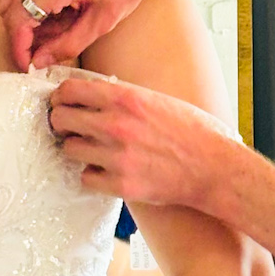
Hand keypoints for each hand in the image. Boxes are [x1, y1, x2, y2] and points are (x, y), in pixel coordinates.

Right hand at [0, 0, 180, 69]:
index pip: (18, 22)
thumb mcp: (104, 20)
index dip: (19, 49)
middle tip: (46, 49)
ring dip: (26, 20)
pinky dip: (32, 4)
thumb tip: (41, 61)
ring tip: (57, 29)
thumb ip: (69, 44)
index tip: (29, 66)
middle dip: (21, 36)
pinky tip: (60, 12)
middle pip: (8, 10)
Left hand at [49, 74, 231, 211]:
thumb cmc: (191, 132)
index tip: (61, 103)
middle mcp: (116, 125)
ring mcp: (117, 157)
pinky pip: (85, 178)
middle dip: (61, 123)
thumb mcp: (156, 99)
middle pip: (60, 119)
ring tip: (94, 151)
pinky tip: (106, 171)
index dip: (61, 97)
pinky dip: (93, 175)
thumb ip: (122, 97)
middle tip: (70, 128)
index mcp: (125, 99)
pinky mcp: (121, 185)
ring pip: (69, 149)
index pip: (70, 90)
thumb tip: (89, 95)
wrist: (214, 167)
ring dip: (78, 150)